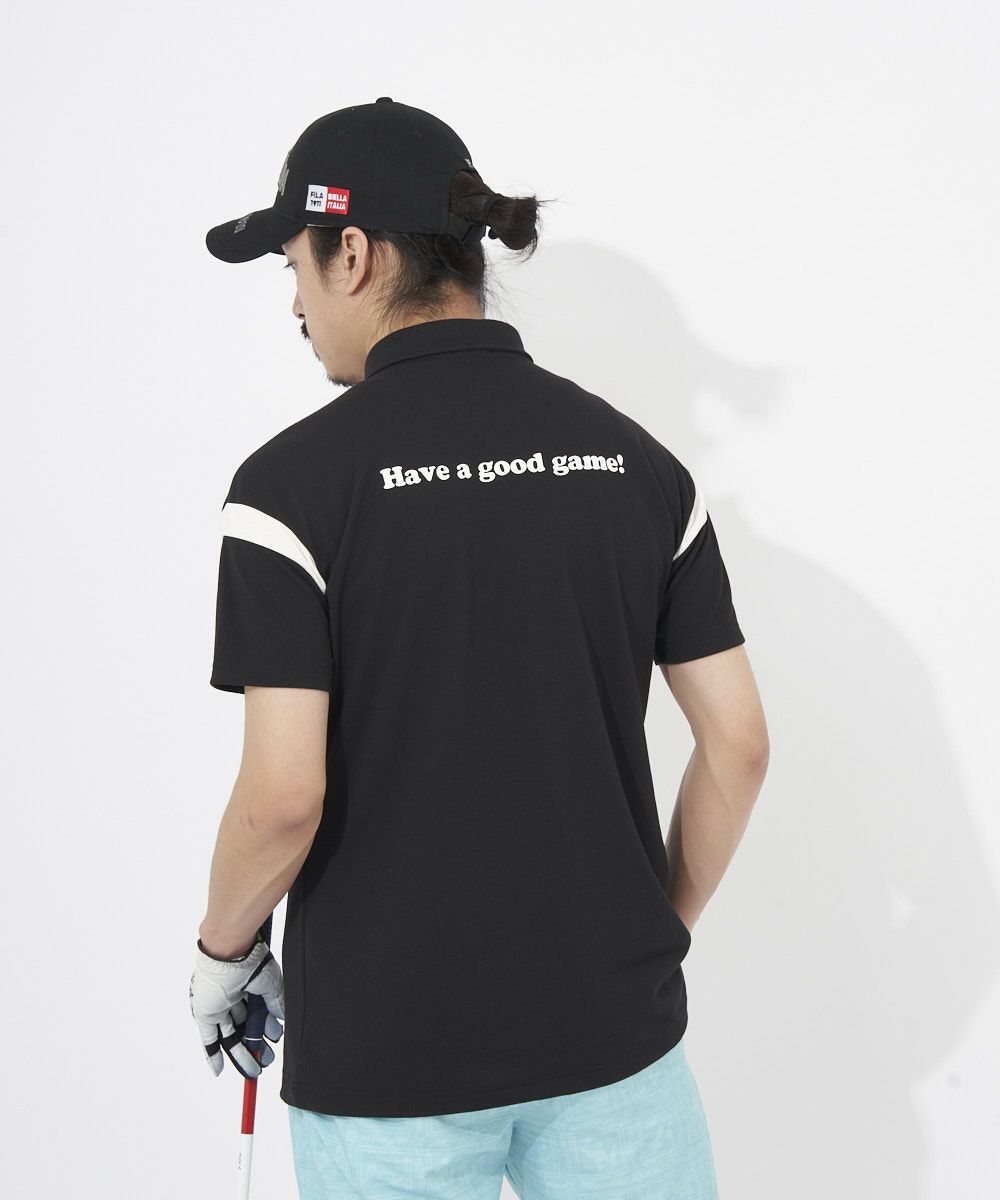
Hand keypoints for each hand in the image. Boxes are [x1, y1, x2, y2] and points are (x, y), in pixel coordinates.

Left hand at [189, 930, 284, 1078]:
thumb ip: (275, 1002)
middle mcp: (232, 997)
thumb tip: (283, 1018)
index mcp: (247, 987)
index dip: (266, 1029)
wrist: (230, 951)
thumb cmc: (251, 959)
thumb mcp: (270, 983)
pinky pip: (208, 1038)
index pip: (257, 1014)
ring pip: (229, 1036)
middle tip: (266, 1061)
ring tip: (253, 1070)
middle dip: (255, 1046)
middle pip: (244, 1028)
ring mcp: (218, 1006)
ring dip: (240, 1054)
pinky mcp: (205, 1013)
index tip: (275, 1041)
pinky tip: (219, 1070)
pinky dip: (212, 1054)